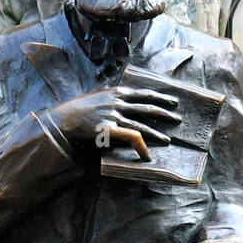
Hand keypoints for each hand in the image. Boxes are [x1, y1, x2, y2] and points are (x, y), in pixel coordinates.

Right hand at [48, 86, 179, 160]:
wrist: (64, 119)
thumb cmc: (78, 108)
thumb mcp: (95, 94)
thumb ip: (107, 92)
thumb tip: (112, 87)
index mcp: (116, 92)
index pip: (144, 93)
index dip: (161, 97)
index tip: (173, 101)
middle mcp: (118, 103)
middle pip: (148, 108)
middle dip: (165, 114)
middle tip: (177, 120)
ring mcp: (115, 116)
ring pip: (142, 125)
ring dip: (157, 134)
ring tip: (167, 140)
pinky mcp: (110, 130)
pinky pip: (131, 138)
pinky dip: (142, 146)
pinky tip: (148, 155)